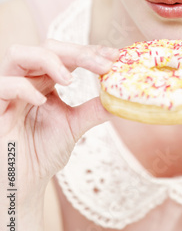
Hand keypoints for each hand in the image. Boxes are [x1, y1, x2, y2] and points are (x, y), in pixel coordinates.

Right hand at [0, 39, 117, 202]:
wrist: (23, 183)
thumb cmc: (41, 153)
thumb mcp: (74, 125)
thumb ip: (94, 108)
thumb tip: (121, 97)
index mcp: (44, 80)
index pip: (66, 54)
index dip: (90, 51)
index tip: (116, 57)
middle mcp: (26, 79)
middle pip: (47, 47)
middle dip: (77, 52)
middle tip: (102, 65)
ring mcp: (8, 91)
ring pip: (20, 54)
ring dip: (49, 60)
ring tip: (70, 80)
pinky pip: (4, 85)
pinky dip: (24, 88)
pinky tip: (42, 101)